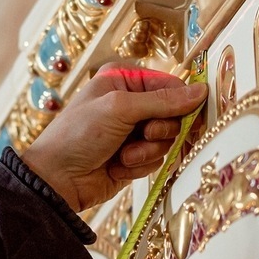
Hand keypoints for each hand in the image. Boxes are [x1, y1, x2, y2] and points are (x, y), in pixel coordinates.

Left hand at [21, 65, 206, 211]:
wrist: (57, 179)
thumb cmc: (79, 134)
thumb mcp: (120, 109)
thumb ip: (163, 101)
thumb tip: (201, 91)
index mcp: (124, 80)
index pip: (170, 84)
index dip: (181, 101)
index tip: (188, 115)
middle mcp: (131, 103)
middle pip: (174, 114)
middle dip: (160, 129)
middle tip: (144, 134)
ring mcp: (133, 132)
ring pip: (167, 141)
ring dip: (147, 151)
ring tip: (123, 155)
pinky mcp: (135, 158)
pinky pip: (157, 160)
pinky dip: (140, 166)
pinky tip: (118, 167)